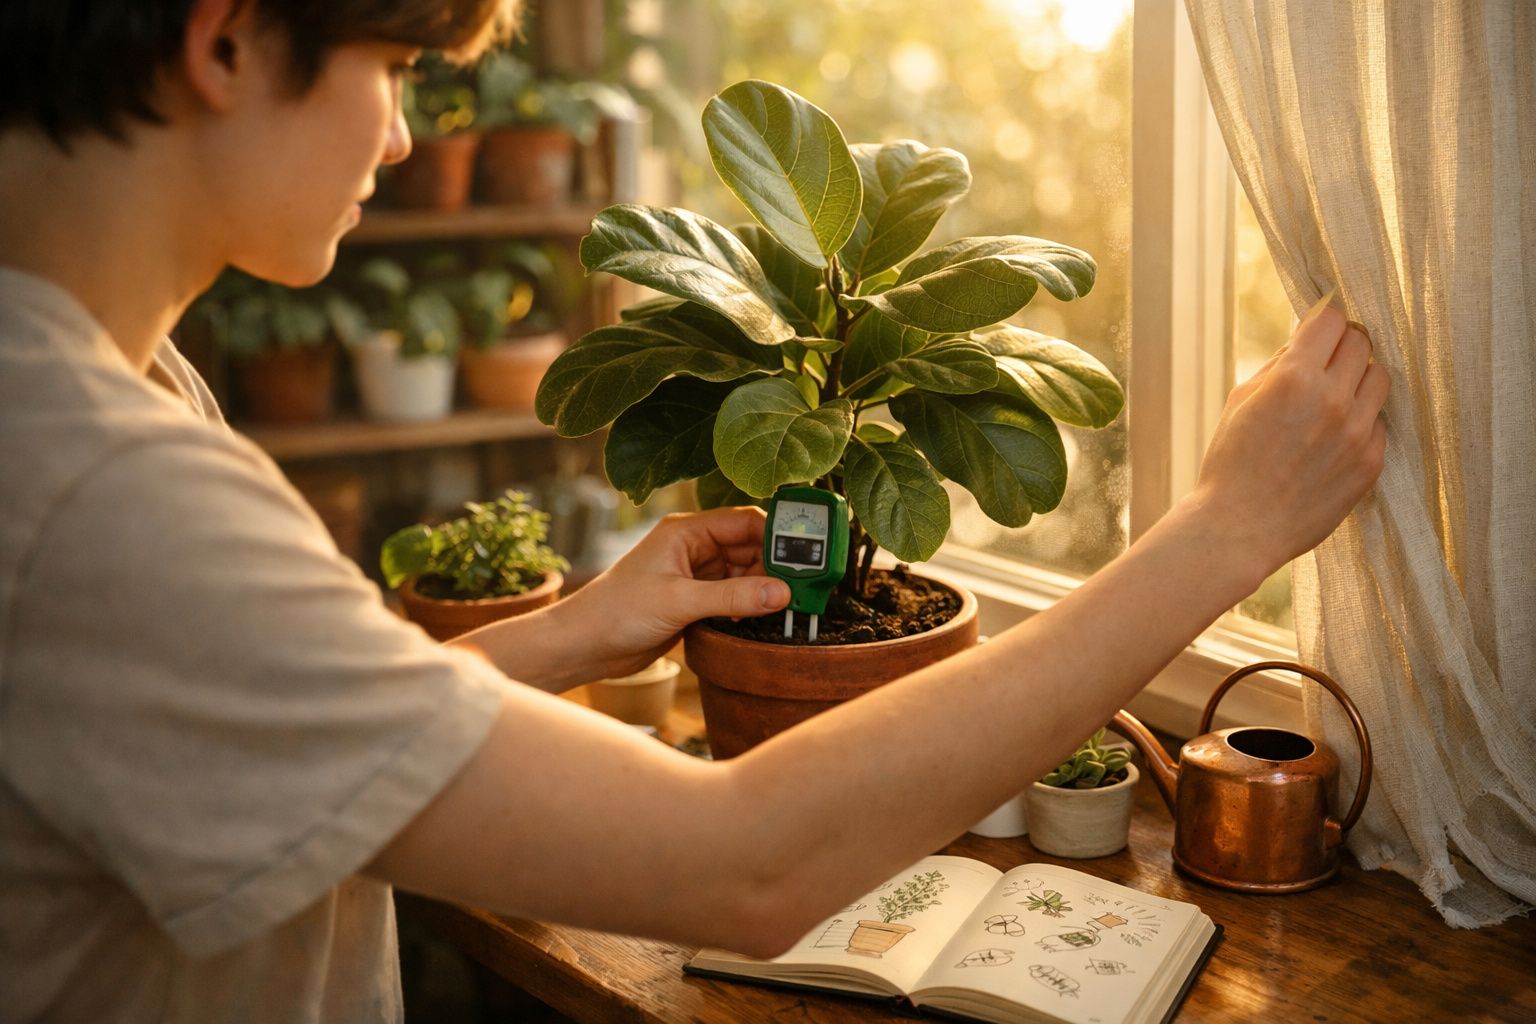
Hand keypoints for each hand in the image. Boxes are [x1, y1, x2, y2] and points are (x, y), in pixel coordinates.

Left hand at [556, 507, 790, 680]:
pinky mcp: (693, 602)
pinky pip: (733, 597)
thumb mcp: (679, 602)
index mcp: (686, 532)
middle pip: (750, 548)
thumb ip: (733, 596)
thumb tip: (782, 592)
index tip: (807, 554)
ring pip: (744, 574)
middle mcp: (693, 548)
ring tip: (786, 607)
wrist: (584, 646)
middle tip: (804, 587)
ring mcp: (694, 576)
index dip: (776, 535)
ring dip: (763, 589)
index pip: (744, 521)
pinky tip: (760, 620)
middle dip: (775, 566)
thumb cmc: (617, 612)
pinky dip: (749, 606)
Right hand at [1191, 299, 1388, 575]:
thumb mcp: (1241, 400)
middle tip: (1327, 360)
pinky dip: (1362, 420)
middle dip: (1343, 345)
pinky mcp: (1370, 462)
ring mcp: (1357, 433)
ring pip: (1380, 377)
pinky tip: (1334, 436)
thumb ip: (1279, 365)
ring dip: (1359, 378)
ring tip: (1336, 396)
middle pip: (1362, 343)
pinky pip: (1380, 422)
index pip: (1332, 320)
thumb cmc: (1231, 462)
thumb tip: (1307, 339)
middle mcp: (1333, 400)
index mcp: (1294, 378)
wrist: (1238, 528)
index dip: (1325, 319)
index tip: (1319, 328)